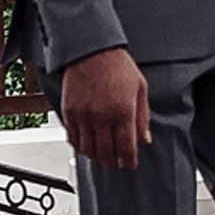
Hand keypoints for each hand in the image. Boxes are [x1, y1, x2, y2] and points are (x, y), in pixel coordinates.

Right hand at [57, 46, 152, 170]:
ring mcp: (83, 116)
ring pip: (88, 151)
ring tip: (103, 156)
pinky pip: (73, 139)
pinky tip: (87, 145)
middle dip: (114, 163)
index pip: (126, 149)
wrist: (91, 49)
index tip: (130, 164)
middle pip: (106, 154)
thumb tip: (144, 139)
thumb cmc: (117, 65)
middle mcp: (102, 117)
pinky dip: (80, 147)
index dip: (129, 161)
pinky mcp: (69, 112)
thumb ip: (143, 117)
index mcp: (123, 111)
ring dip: (97, 157)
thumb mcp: (140, 88)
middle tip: (117, 163)